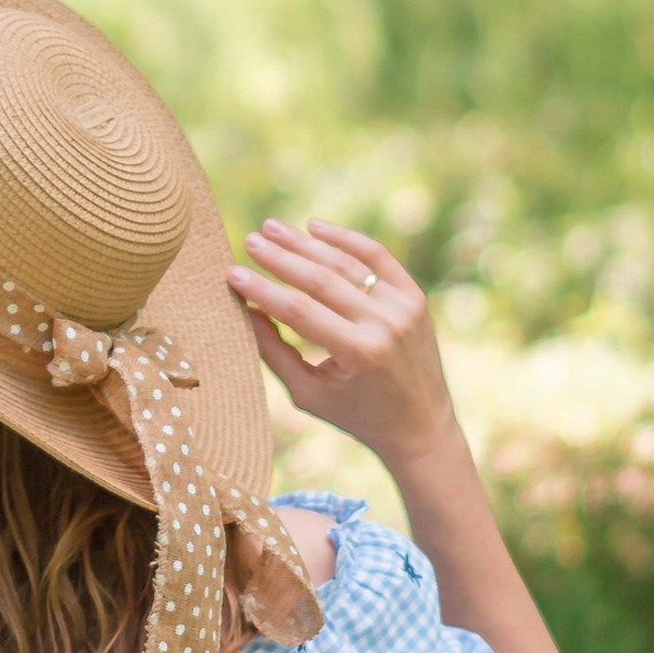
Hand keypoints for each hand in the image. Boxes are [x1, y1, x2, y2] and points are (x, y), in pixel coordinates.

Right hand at [227, 219, 459, 475]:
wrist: (421, 426)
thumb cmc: (356, 416)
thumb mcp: (309, 394)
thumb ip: (274, 352)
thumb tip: (245, 308)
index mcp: (358, 354)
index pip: (299, 311)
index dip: (262, 290)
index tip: (232, 273)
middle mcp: (384, 325)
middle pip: (321, 280)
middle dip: (280, 258)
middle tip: (249, 240)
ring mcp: (403, 307)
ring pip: (346, 264)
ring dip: (305, 243)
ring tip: (272, 228)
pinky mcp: (414, 297)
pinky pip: (377, 257)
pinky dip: (346, 239)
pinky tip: (315, 227)